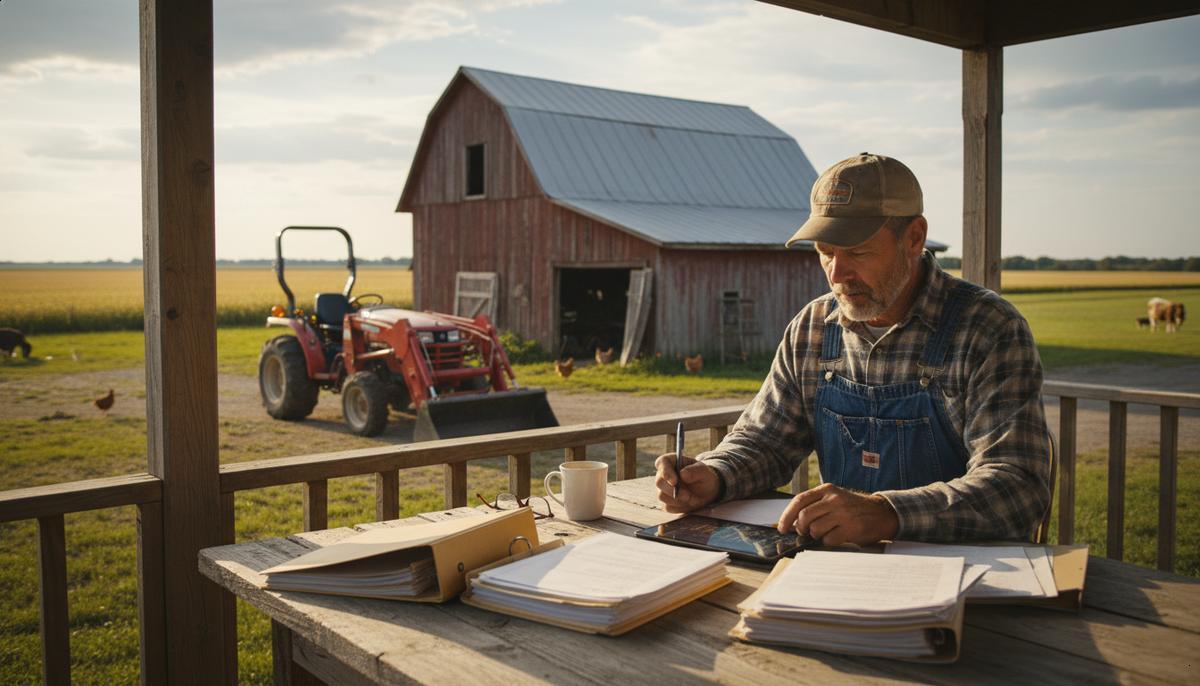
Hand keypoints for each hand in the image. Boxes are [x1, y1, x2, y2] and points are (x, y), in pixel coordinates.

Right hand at [654, 453, 719, 511]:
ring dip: (678, 500)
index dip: (665, 471)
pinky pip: (667, 507)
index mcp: (671, 461)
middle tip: (687, 495)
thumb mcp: (704, 471)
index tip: (674, 481)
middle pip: (659, 482)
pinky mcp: (665, 502)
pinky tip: (688, 502)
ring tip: (691, 498)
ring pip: (662, 496)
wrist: (706, 491)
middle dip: (673, 490)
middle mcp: (663, 475)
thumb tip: (682, 474)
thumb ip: (695, 471)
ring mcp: (662, 489)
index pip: (662, 462)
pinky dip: (679, 507)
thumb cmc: (703, 477)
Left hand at [777, 483, 898, 545]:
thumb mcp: (834, 498)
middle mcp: (835, 499)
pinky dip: (828, 542)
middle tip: (805, 532)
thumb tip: (791, 523)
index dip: (787, 515)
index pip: (799, 500)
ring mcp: (844, 513)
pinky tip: (837, 536)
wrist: (882, 513)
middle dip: (801, 528)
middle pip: (804, 516)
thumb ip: (815, 506)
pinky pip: (828, 539)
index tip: (782, 528)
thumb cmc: (853, 508)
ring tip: (826, 532)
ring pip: (815, 529)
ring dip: (816, 536)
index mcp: (827, 489)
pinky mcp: (851, 528)